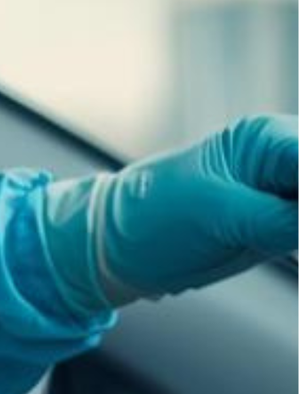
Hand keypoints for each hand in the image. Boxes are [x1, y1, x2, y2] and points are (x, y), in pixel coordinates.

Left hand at [41, 114, 297, 312]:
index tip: (295, 226)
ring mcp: (281, 190)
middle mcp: (279, 156)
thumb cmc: (151, 222)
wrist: (112, 249)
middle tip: (290, 240)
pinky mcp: (278, 222)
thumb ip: (288, 218)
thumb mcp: (222, 218)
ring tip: (288, 248)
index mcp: (265, 139)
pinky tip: (294, 253)